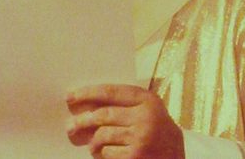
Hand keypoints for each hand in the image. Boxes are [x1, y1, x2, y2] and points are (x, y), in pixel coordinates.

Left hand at [66, 84, 184, 158]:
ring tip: (91, 144)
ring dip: (92, 141)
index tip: (70, 96)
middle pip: (103, 115)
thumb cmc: (156, 127)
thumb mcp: (148, 108)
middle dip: (82, 120)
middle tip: (70, 125)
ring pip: (103, 135)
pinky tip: (103, 153)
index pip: (111, 92)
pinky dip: (102, 153)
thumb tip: (88, 104)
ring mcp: (140, 137)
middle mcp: (145, 117)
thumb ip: (125, 103)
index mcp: (147, 100)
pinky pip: (108, 152)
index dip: (88, 93)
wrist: (174, 153)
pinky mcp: (135, 156)